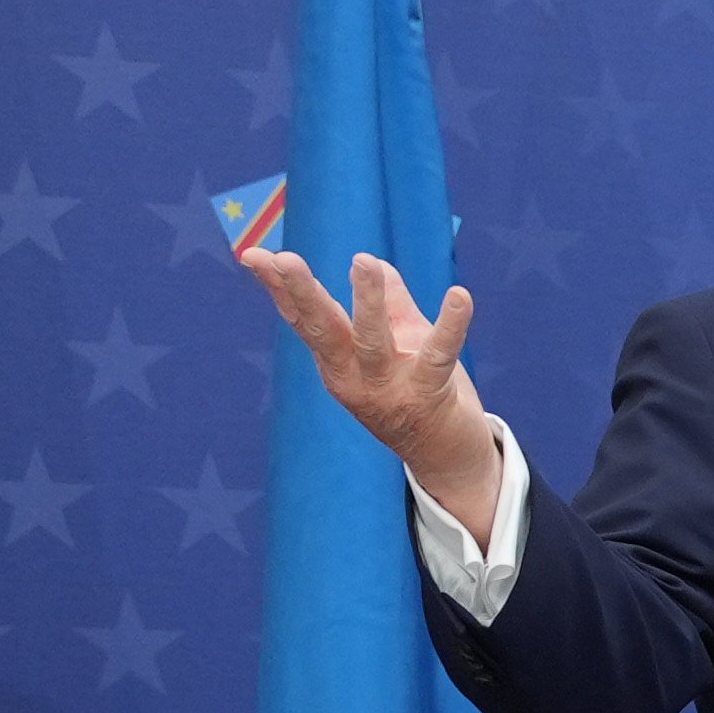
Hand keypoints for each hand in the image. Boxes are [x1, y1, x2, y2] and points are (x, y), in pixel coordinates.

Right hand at [244, 248, 500, 532]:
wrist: (447, 457)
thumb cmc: (418, 393)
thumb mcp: (399, 341)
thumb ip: (388, 303)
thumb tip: (370, 260)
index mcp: (338, 362)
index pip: (303, 319)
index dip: (278, 288)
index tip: (253, 255)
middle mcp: (354, 377)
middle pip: (323, 330)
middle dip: (303, 293)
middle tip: (285, 259)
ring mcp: (388, 389)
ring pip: (372, 340)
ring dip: (368, 301)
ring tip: (363, 261)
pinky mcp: (427, 395)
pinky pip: (438, 355)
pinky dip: (451, 325)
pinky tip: (460, 296)